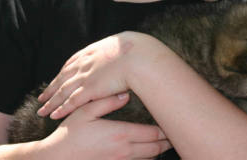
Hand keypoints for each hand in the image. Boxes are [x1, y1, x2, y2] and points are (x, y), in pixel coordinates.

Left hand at [37, 32, 139, 118]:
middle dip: (51, 89)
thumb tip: (124, 49)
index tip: (57, 79)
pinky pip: (71, 101)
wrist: (138, 55)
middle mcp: (84, 63)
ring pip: (62, 91)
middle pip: (62, 78)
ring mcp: (85, 76)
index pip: (71, 63)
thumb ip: (117, 49)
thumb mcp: (123, 44)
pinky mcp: (90, 89)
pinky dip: (61, 109)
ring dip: (51, 102)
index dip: (63, 73)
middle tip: (42, 97)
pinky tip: (54, 115)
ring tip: (42, 110)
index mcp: (92, 51)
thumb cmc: (137, 50)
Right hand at [41, 93, 171, 158]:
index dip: (166, 129)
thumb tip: (126, 94)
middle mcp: (124, 151)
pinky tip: (147, 153)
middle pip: (155, 149)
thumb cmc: (69, 135)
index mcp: (120, 134)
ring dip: (158, 151)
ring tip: (166, 141)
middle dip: (167, 141)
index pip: (152, 133)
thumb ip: (107, 102)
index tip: (173, 121)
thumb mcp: (85, 112)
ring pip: (148, 159)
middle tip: (176, 132)